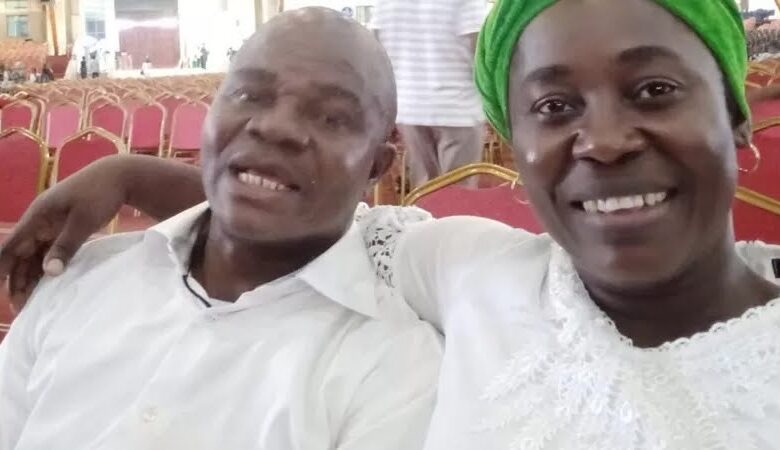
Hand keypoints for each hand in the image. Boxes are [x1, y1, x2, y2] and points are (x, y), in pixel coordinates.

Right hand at [0, 156, 128, 313]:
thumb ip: (65, 247)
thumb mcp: (83, 222)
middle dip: (16, 279)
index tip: (1, 292)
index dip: (2, 269)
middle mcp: (38, 221)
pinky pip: (48, 250)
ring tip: (31, 300)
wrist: (119, 177)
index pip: (10, 247)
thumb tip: (48, 273)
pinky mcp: (63, 227)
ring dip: (31, 275)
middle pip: (19, 254)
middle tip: (21, 306)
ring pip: (33, 254)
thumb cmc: (99, 195)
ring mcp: (50, 224)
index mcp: (37, 217)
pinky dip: (46, 266)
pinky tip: (48, 283)